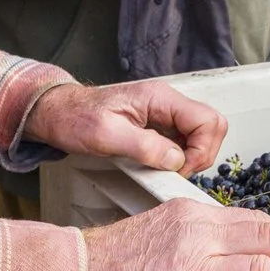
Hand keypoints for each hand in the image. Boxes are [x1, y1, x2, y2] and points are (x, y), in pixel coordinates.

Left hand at [23, 78, 226, 174]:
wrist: (58, 113)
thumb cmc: (76, 118)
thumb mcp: (106, 135)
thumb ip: (144, 146)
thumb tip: (176, 160)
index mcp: (160, 98)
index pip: (207, 119)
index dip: (203, 149)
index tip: (181, 169)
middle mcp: (167, 103)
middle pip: (212, 125)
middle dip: (202, 154)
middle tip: (178, 172)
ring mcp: (164, 114)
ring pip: (201, 135)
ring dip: (192, 157)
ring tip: (167, 171)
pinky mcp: (158, 126)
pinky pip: (184, 141)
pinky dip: (180, 158)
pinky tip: (160, 166)